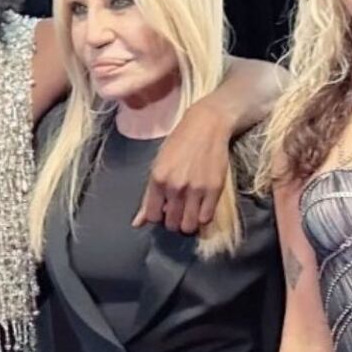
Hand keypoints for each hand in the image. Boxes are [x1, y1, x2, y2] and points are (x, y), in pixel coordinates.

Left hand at [132, 102, 231, 233]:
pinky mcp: (214, 189)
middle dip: (174, 221)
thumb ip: (148, 196)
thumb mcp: (158, 165)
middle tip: (179, 210)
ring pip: (189, 226)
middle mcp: (175, 187)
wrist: (207, 125)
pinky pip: (206, 218)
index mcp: (158, 179)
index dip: (158, 217)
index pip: (153, 216)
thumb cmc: (180, 143)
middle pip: (171, 224)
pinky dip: (202, 218)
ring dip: (188, 223)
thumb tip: (137, 223)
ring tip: (190, 212)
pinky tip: (201, 207)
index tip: (164, 209)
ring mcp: (195, 189)